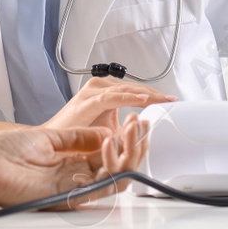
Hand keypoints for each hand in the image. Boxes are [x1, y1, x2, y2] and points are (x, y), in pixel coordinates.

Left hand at [0, 119, 148, 208]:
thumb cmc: (4, 154)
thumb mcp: (50, 137)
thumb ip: (79, 138)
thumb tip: (105, 133)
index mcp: (72, 163)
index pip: (110, 154)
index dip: (126, 137)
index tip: (134, 119)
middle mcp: (77, 177)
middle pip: (120, 165)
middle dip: (135, 144)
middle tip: (141, 124)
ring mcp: (75, 187)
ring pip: (118, 177)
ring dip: (131, 152)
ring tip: (132, 129)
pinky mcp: (70, 196)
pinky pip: (103, 186)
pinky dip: (113, 166)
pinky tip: (111, 143)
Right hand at [42, 76, 175, 131]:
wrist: (56, 141)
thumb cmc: (78, 135)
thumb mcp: (109, 128)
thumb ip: (125, 124)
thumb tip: (146, 127)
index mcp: (104, 91)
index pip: (133, 89)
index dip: (153, 94)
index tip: (170, 100)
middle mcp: (98, 87)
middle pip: (132, 87)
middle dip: (154, 94)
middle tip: (172, 99)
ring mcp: (92, 93)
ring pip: (125, 90)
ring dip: (146, 95)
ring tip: (163, 99)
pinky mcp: (88, 102)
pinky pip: (112, 98)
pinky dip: (129, 98)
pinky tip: (143, 100)